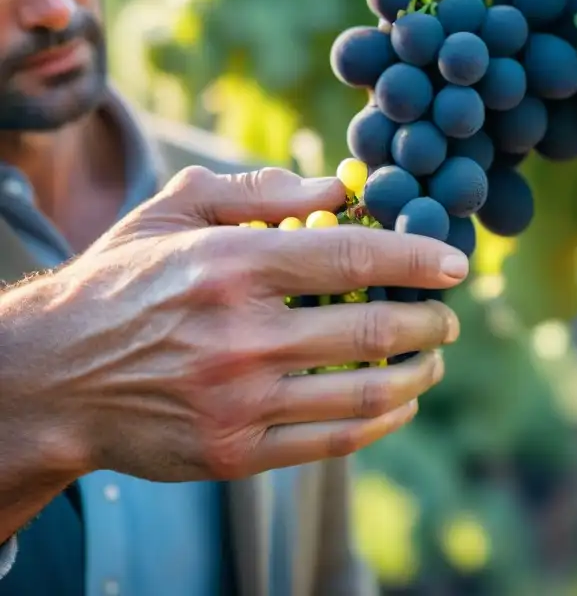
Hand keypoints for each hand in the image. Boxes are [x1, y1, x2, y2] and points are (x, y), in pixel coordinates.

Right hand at [0, 166, 467, 483]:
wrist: (52, 378)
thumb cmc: (123, 283)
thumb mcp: (172, 211)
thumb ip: (257, 192)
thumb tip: (339, 191)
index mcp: (231, 266)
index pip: (354, 257)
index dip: (418, 258)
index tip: (455, 264)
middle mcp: (240, 336)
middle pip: (373, 330)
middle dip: (430, 323)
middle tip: (449, 318)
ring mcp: (239, 401)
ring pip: (363, 392)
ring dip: (417, 375)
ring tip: (433, 361)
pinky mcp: (234, 453)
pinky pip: (332, 441)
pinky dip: (381, 422)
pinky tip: (399, 405)